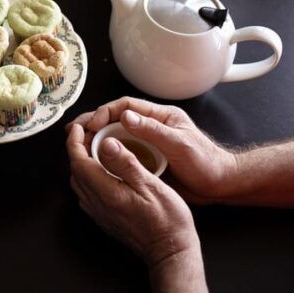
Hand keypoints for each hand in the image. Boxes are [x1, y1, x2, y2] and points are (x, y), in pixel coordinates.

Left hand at [67, 123, 199, 266]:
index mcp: (105, 192)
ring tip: (97, 148)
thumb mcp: (150, 185)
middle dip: (78, 149)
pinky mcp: (104, 218)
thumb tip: (106, 143)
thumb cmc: (167, 220)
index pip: (78, 161)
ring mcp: (98, 213)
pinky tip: (105, 170)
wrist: (170, 252)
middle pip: (75, 170)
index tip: (79, 127)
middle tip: (91, 133)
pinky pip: (87, 192)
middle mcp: (96, 203)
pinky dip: (90, 176)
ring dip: (83, 163)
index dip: (75, 141)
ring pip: (80, 182)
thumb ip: (125, 163)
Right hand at [70, 97, 237, 204]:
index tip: (91, 124)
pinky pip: (120, 153)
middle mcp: (150, 127)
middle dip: (93, 122)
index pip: (125, 106)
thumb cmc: (206, 163)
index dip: (105, 112)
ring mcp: (146, 143)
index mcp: (160, 116)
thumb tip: (125, 117)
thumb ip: (154, 131)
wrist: (220, 186)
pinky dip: (104, 155)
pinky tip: (92, 161)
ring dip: (95, 139)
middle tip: (73, 131)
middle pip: (115, 119)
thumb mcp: (180, 145)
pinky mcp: (144, 159)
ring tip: (76, 145)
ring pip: (114, 136)